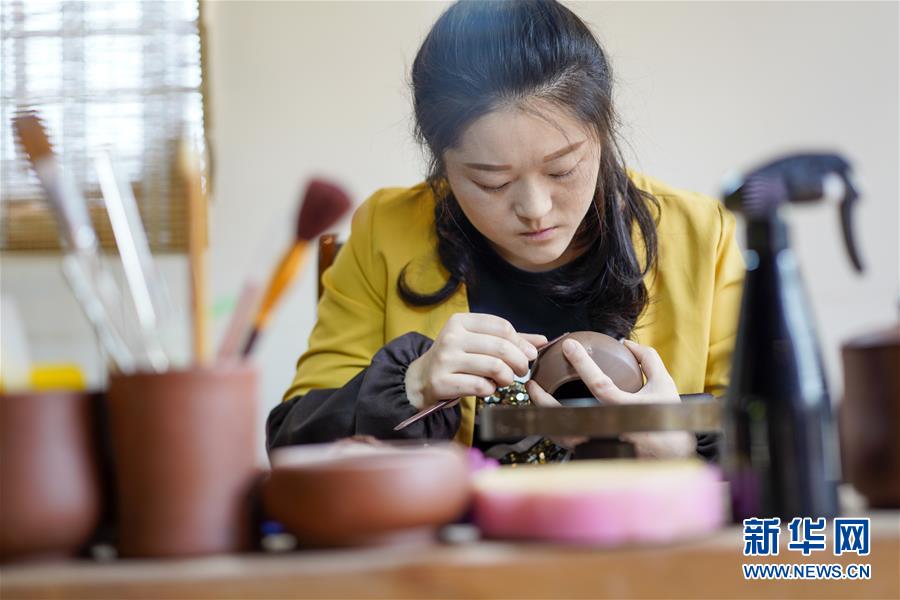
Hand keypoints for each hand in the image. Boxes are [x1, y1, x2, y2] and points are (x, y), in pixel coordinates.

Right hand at [404, 313, 546, 408]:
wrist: (421, 378)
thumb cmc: (456, 358)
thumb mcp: (477, 342)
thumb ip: (508, 340)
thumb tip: (541, 341)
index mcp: (460, 321)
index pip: (501, 326)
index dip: (521, 342)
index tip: (529, 353)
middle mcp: (451, 337)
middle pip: (500, 347)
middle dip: (519, 361)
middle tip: (523, 370)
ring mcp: (445, 359)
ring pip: (493, 367)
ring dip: (507, 377)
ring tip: (506, 380)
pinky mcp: (442, 381)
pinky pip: (480, 386)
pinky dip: (490, 389)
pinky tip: (488, 388)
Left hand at [530, 338, 694, 458]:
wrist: (671, 456)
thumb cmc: (666, 417)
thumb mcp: (663, 384)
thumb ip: (647, 360)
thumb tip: (625, 343)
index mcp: (625, 409)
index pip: (598, 383)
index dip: (582, 362)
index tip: (568, 345)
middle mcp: (608, 429)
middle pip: (566, 416)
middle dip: (542, 399)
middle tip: (531, 382)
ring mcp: (598, 444)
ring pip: (560, 435)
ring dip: (542, 416)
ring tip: (532, 398)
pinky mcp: (593, 454)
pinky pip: (566, 443)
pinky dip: (553, 429)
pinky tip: (544, 414)